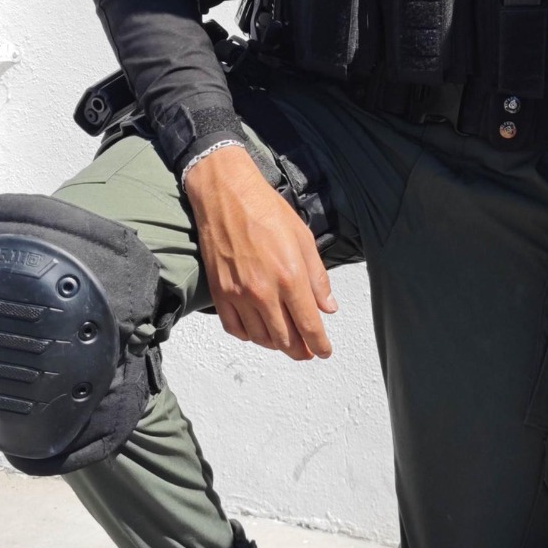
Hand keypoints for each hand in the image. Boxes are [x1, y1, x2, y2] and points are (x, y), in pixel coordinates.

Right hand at [184, 145, 336, 360]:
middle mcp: (264, 291)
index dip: (319, 344)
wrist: (227, 195)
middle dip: (301, 350)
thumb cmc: (267, 210)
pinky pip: (235, 328)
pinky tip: (258, 331)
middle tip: (308, 351)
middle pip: (285, 338)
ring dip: (277, 345)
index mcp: (290, 276)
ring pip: (261, 337)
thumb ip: (318, 278)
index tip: (324, 351)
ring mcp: (238, 294)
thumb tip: (328, 307)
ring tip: (287, 342)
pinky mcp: (219, 293)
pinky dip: (249, 335)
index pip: (309, 325)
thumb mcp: (303, 238)